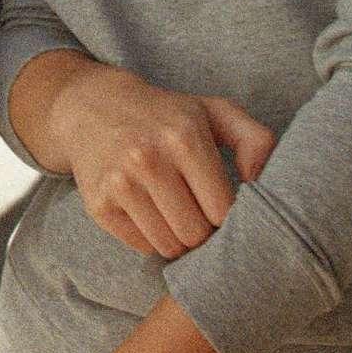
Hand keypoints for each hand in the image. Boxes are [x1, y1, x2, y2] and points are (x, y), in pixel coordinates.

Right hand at [50, 63, 275, 257]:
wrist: (93, 106)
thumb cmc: (166, 115)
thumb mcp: (213, 111)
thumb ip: (254, 139)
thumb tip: (258, 181)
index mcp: (184, 136)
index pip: (222, 210)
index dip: (226, 213)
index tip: (218, 201)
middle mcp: (149, 158)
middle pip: (196, 234)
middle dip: (202, 228)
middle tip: (196, 208)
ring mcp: (119, 183)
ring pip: (169, 247)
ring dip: (178, 237)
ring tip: (174, 211)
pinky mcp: (98, 205)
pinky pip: (141, 246)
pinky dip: (150, 237)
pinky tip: (148, 210)